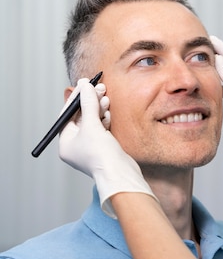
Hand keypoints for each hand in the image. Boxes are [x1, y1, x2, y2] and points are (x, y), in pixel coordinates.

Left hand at [59, 78, 156, 217]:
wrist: (120, 174)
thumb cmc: (101, 155)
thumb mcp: (92, 125)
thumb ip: (88, 104)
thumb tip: (85, 85)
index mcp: (66, 143)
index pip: (67, 115)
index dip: (77, 98)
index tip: (85, 84)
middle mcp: (76, 146)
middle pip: (80, 117)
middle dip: (90, 102)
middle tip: (99, 88)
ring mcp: (90, 147)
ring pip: (93, 122)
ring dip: (99, 109)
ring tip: (106, 99)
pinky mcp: (104, 148)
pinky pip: (101, 128)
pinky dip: (105, 119)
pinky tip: (109, 112)